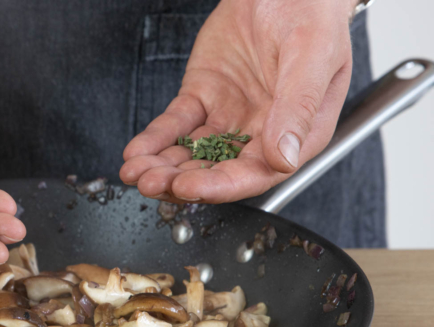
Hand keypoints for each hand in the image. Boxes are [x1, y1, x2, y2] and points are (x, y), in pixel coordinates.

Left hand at [120, 0, 357, 203]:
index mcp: (296, 133)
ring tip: (134, 173)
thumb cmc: (310, 13)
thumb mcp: (313, 55)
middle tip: (149, 183)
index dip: (220, 186)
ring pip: (191, 153)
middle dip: (179, 180)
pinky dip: (154, 139)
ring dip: (162, 166)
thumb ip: (298, 107)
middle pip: (216, 170)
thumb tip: (283, 158)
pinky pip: (175, 125)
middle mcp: (260, 133)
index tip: (189, 188)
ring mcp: (228, 118)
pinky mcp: (202, 98)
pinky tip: (136, 151)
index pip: (254, 174)